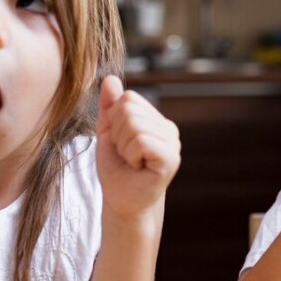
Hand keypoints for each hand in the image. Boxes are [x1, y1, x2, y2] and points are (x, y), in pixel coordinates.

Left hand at [96, 75, 180, 218]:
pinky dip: (131, 155)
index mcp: (156, 120)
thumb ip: (109, 107)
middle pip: (129, 109)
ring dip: (123, 147)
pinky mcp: (171, 159)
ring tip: (132, 162)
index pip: (128, 98)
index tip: (120, 144)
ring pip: (134, 124)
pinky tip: (138, 167)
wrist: (122, 201)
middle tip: (126, 155)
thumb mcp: (108, 133)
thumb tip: (109, 78)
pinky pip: (141, 141)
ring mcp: (173, 143)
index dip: (114, 121)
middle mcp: (168, 128)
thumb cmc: (116, 170)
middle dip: (117, 134)